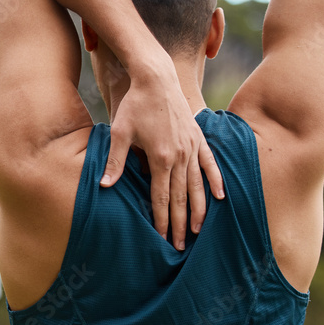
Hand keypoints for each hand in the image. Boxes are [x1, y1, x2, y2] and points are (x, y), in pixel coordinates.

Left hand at [104, 58, 224, 250]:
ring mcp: (192, 147)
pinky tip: (219, 198)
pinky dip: (215, 181)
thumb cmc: (134, 105)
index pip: (160, 198)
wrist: (156, 77)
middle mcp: (180, 156)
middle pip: (180, 198)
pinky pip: (210, 164)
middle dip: (179, 224)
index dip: (160, 220)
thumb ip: (115, 162)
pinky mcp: (198, 138)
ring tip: (198, 231)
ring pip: (197, 186)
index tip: (161, 239)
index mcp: (161, 158)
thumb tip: (104, 187)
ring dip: (198, 210)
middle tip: (180, 247)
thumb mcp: (119, 133)